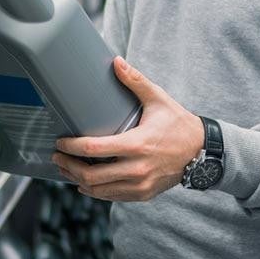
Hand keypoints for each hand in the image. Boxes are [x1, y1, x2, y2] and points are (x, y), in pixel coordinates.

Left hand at [53, 57, 203, 201]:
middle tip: (57, 157)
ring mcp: (140, 185)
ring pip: (99, 190)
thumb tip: (116, 61)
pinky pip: (112, 197)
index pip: (95, 150)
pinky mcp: (143, 194)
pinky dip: (95, 191)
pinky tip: (85, 183)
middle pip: (92, 175)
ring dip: (78, 181)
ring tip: (66, 169)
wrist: (201, 151)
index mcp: (138, 144)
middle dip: (69, 167)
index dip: (72, 148)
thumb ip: (135, 81)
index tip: (60, 143)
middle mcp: (137, 168)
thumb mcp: (158, 99)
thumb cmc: (178, 123)